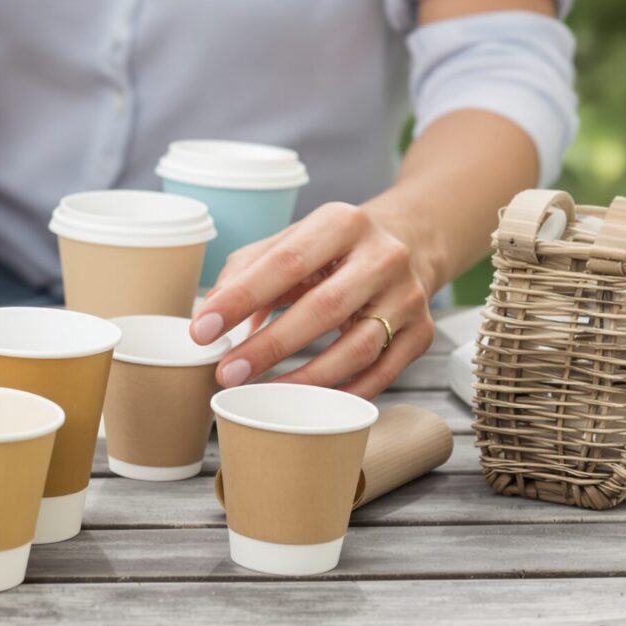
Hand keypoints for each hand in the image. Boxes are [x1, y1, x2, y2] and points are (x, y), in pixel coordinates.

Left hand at [189, 202, 437, 398]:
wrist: (409, 242)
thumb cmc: (331, 248)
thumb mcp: (290, 241)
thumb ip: (245, 271)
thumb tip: (210, 314)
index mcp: (342, 223)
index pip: (286, 261)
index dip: (242, 298)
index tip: (203, 330)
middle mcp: (383, 256)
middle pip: (324, 308)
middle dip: (270, 346)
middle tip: (227, 373)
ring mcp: (409, 296)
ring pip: (358, 348)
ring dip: (306, 378)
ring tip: (263, 392)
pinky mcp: (422, 332)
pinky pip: (384, 372)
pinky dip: (346, 392)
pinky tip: (312, 402)